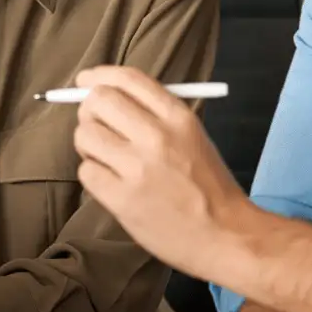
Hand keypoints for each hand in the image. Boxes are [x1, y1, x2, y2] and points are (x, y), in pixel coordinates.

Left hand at [71, 66, 248, 279]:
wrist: (226, 236)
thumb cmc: (208, 186)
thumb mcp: (193, 136)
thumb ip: (154, 114)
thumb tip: (106, 95)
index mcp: (177, 117)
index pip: (127, 79)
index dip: (100, 75)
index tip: (86, 81)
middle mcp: (156, 136)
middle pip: (99, 101)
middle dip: (89, 110)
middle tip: (97, 125)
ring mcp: (137, 168)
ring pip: (85, 135)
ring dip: (89, 144)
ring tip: (107, 158)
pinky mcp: (122, 199)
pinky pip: (86, 172)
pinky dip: (93, 174)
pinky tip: (111, 182)